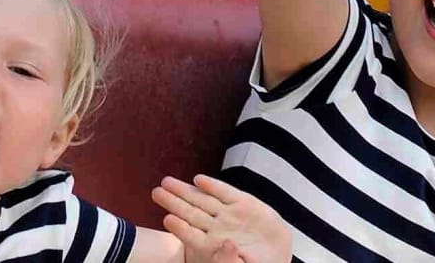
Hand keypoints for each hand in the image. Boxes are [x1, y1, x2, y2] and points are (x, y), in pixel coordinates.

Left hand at [153, 176, 291, 262]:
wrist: (278, 253)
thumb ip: (230, 260)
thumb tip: (227, 245)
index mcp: (212, 245)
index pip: (192, 236)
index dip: (180, 228)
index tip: (167, 219)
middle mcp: (216, 227)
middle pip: (191, 213)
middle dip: (173, 202)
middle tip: (156, 192)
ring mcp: (228, 214)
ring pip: (203, 200)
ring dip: (185, 190)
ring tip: (167, 182)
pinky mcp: (243, 202)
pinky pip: (225, 192)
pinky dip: (213, 186)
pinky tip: (199, 180)